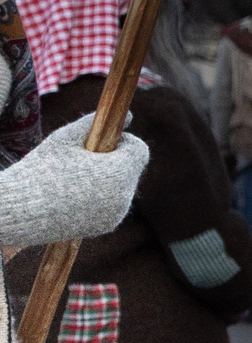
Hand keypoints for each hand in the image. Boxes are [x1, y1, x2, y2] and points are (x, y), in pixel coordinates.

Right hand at [0, 114, 151, 252]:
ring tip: (73, 179)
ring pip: (122, 187)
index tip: (101, 141)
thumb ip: (95, 123)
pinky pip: (112, 205)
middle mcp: (124, 196)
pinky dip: (100, 197)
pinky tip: (72, 195)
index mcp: (119, 172)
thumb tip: (128, 116)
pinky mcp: (107, 226)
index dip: (123, 141)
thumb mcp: (65, 139)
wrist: (21, 210)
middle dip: (113, 161)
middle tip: (81, 160)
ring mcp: (117, 214)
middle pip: (130, 169)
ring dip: (107, 179)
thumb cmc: (41, 169)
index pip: (139, 150)